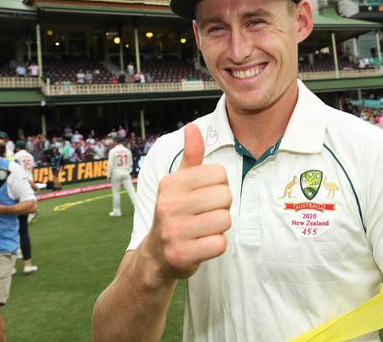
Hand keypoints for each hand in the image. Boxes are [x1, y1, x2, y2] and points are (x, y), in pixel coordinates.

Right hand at [144, 123, 231, 280]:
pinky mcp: (181, 255)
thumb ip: (191, 155)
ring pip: (225, 220)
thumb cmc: (175, 212)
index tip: (204, 196)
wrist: (156, 255)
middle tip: (205, 214)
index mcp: (170, 183)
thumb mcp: (179, 182)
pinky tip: (201, 245)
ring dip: (220, 227)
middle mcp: (168, 205)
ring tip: (203, 229)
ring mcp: (173, 231)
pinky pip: (220, 244)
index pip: (220, 174)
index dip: (219, 186)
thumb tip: (192, 127)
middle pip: (225, 196)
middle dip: (222, 207)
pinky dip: (216, 245)